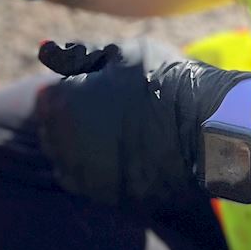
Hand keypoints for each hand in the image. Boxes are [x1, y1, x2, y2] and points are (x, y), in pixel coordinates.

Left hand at [33, 38, 250, 207]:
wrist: (208, 127)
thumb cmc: (162, 80)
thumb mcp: (120, 53)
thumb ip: (77, 54)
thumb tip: (43, 50)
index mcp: (60, 106)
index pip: (48, 99)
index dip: (76, 89)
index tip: (104, 86)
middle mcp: (63, 146)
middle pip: (55, 132)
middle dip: (76, 119)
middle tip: (118, 109)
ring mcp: (85, 177)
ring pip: (71, 161)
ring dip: (87, 148)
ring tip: (126, 133)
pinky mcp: (109, 199)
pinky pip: (95, 184)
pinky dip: (106, 172)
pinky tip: (134, 156)